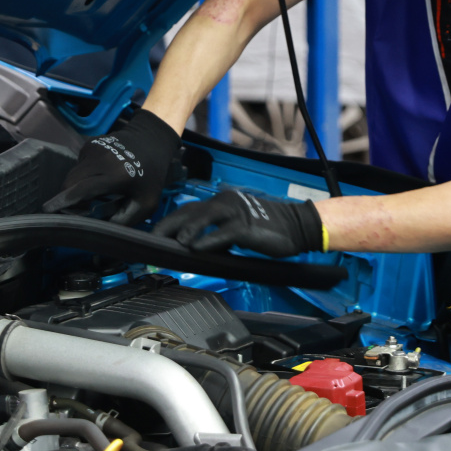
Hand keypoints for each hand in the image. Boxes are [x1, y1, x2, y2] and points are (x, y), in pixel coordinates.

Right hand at [42, 108, 179, 224]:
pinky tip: (96, 179)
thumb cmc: (151, 176)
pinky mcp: (89, 145)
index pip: (82, 189)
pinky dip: (82, 176)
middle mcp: (100, 159)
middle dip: (67, 198)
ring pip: (72, 174)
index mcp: (116, 175)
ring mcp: (93, 149)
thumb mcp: (146, 204)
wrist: (151, 140)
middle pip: (70, 182)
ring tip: (90, 196)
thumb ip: (124, 221)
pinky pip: (78, 166)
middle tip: (76, 209)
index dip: (64, 201)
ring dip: (75, 188)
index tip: (48, 211)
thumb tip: (100, 233)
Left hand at [154, 190, 324, 257]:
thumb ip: (216, 232)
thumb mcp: (236, 229)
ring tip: (173, 243)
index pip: (188, 210)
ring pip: (204, 217)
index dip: (170, 223)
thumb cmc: (267, 230)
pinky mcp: (247, 226)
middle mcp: (225, 202)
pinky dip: (208, 240)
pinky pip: (223, 232)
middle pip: (190, 211)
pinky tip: (197, 248)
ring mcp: (236, 212)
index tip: (155, 237)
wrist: (298, 226)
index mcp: (222, 201)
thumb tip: (192, 247)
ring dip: (186, 230)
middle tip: (153, 240)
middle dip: (169, 226)